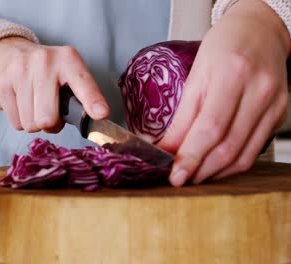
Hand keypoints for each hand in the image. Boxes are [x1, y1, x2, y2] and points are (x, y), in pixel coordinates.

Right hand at [0, 37, 109, 132]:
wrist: (9, 53)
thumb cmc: (47, 71)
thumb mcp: (68, 73)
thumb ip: (82, 95)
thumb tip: (98, 119)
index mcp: (68, 59)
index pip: (83, 83)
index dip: (92, 101)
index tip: (101, 113)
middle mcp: (43, 62)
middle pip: (48, 118)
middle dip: (51, 124)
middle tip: (52, 113)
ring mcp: (19, 72)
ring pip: (31, 124)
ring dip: (35, 123)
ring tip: (36, 105)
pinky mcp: (1, 84)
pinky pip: (16, 123)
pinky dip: (21, 120)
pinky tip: (22, 103)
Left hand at [158, 0, 290, 185]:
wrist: (259, 32)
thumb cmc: (223, 48)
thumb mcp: (196, 75)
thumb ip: (182, 116)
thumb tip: (166, 149)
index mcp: (233, 76)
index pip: (211, 129)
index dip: (191, 157)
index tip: (174, 176)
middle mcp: (259, 93)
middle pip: (228, 147)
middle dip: (200, 170)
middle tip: (179, 180)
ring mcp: (274, 106)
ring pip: (244, 155)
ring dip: (215, 173)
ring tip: (193, 176)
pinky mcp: (279, 115)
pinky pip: (254, 150)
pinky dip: (231, 164)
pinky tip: (214, 166)